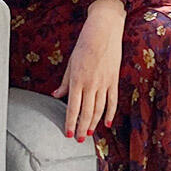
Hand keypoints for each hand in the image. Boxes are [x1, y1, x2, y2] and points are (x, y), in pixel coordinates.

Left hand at [52, 0, 124, 140]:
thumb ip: (65, 81)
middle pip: (86, 112)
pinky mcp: (114, 80)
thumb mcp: (70, 62)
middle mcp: (90, 84)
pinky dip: (110, 114)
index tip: (67, 134)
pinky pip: (112, 101)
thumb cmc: (84, 45)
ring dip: (93, 124)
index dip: (70, 122)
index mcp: (77, 79)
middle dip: (81, 128)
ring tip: (88, 134)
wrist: (103, 30)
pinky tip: (107, 124)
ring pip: (99, 109)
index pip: (73, 107)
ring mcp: (104, 83)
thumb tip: (56, 94)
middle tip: (77, 140)